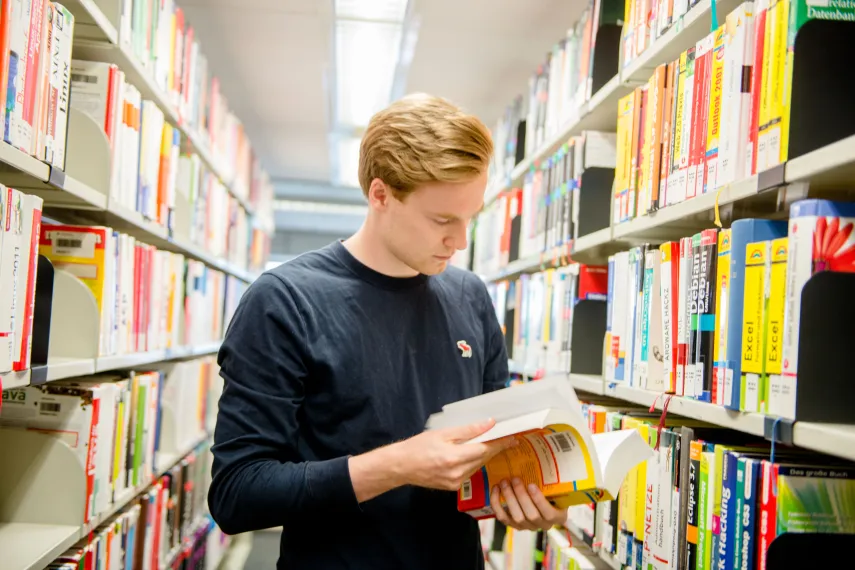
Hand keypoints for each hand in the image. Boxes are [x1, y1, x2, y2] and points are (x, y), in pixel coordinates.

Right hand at [395, 419, 517, 491]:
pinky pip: (470, 472)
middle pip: (484, 458)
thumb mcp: (442, 433)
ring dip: (486, 455)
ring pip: (478, 466)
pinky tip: (475, 454)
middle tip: (508, 438)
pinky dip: (474, 462)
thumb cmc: (418, 446)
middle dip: (496, 448)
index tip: (512, 437)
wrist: (401, 466)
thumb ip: (467, 430)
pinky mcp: (453, 487)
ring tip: (494, 443)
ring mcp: (456, 482)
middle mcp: (457, 473)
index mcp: (454, 458)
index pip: (485, 449)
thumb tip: (488, 424)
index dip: (500, 443)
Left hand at [490, 478, 567, 530]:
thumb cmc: (550, 492)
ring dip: (509, 498)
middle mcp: (543, 525)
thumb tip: (545, 459)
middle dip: (521, 496)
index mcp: (558, 517)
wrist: (540, 502)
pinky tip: (496, 489)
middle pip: (531, 515)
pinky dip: (497, 504)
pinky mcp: (513, 525)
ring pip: (517, 517)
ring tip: (504, 482)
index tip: (531, 485)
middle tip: (515, 479)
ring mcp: (527, 527)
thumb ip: (553, 482)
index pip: (549, 514)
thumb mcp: (557, 488)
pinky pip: (503, 517)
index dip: (539, 500)